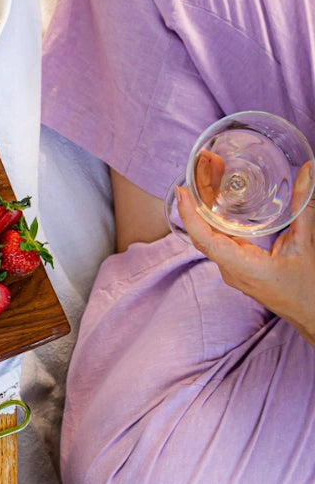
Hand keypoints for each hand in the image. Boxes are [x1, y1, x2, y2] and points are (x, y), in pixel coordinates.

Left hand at [177, 161, 314, 345]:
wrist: (309, 312)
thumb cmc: (306, 286)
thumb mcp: (305, 243)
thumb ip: (303, 207)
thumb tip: (307, 171)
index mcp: (242, 267)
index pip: (206, 240)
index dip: (190, 216)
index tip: (182, 193)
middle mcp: (230, 269)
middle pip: (202, 234)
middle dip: (194, 204)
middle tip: (195, 174)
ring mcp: (230, 269)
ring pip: (208, 238)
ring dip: (202, 211)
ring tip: (203, 181)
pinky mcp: (234, 267)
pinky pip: (217, 242)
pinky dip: (213, 221)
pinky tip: (214, 203)